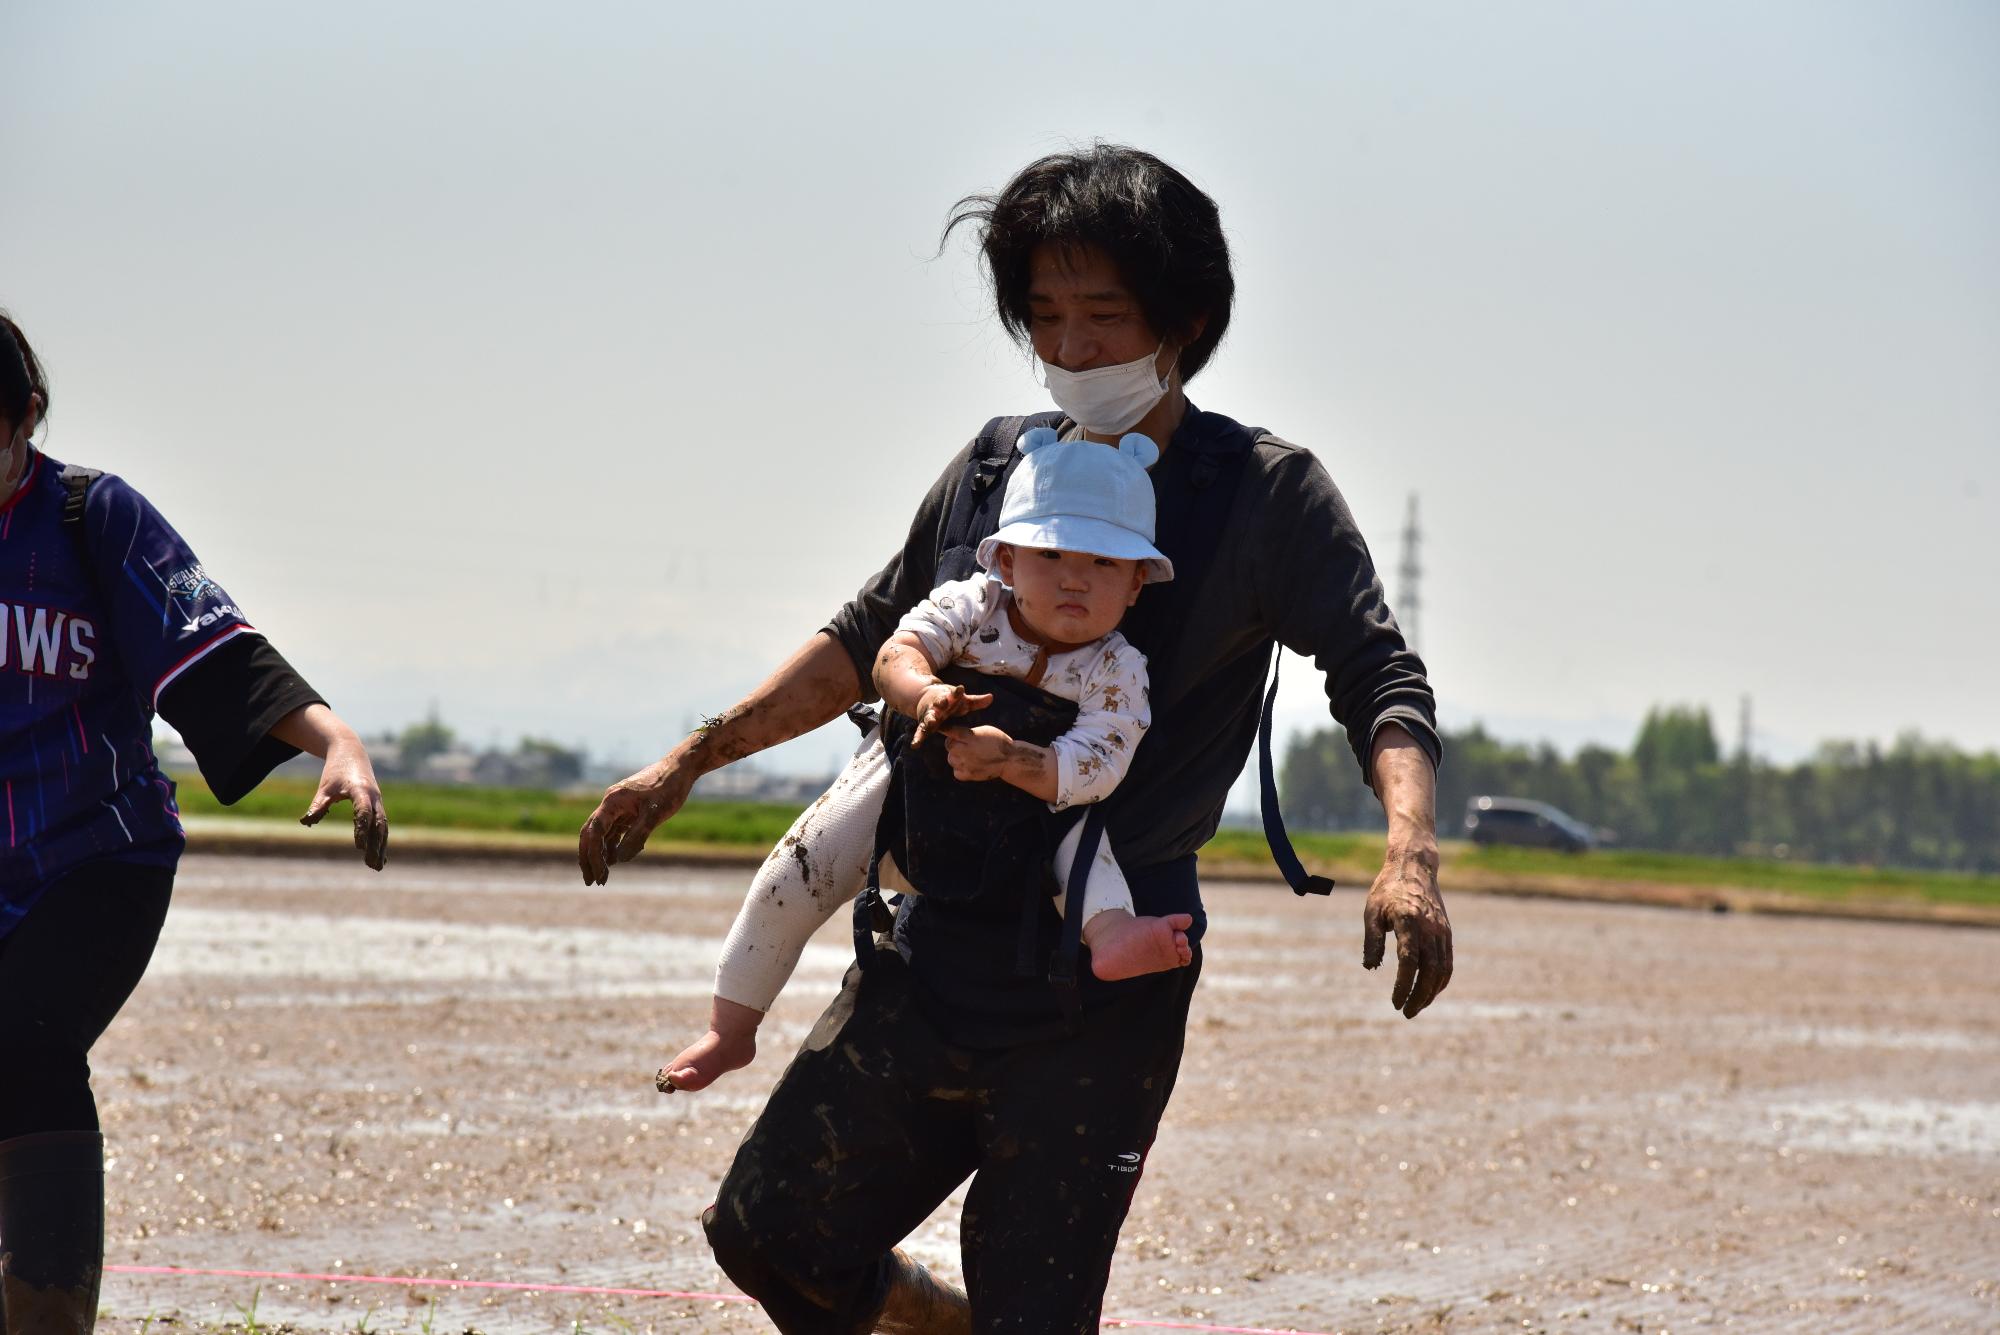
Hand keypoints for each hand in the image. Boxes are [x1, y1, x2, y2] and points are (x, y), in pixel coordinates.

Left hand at [300, 738, 388, 869]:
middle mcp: (374, 797)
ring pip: (383, 827)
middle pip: (379, 824)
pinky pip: (382, 825)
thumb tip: (306, 822)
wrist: (351, 752)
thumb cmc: (335, 770)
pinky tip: (379, 856)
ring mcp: (378, 802)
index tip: (359, 847)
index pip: (364, 812)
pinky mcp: (377, 805)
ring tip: (377, 867)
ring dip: (381, 846)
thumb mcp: (324, 787)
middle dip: (376, 845)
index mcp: (361, 790)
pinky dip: (381, 840)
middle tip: (371, 865)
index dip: (362, 829)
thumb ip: (318, 805)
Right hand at [578, 756, 695, 884]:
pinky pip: (615, 831)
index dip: (593, 855)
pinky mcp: (628, 811)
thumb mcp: (655, 814)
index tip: (599, 875)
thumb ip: (637, 836)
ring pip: (602, 834)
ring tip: (602, 877)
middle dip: (588, 858)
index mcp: (612, 802)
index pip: (594, 832)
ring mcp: (619, 808)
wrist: (680, 769)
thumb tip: (619, 860)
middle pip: (591, 834)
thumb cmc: (669, 788)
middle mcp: (611, 804)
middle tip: (591, 881)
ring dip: (600, 855)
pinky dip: (613, 846)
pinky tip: (615, 861)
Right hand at [911, 682, 992, 746]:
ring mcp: (929, 714)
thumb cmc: (950, 700)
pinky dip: (918, 738)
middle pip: (939, 704)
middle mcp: (937, 705)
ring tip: (930, 722)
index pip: (953, 694)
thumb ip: (976, 701)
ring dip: (930, 719)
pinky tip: (915, 745)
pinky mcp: (924, 724)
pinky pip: (920, 732)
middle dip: (940, 703)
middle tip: (942, 703)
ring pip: (929, 717)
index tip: (961, 689)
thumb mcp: (962, 700)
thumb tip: (992, 698)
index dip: (957, 692)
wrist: (927, 697)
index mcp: (948, 697)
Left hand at [940, 725, 1016, 781]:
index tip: (941, 728)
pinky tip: (968, 765)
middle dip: (953, 743)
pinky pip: (956, 772)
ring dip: (956, 756)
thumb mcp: (984, 730)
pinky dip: (960, 769)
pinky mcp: (969, 775)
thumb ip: (968, 733)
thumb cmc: (997, 741)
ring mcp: (967, 764)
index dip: (945, 729)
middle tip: (963, 744)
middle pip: (949, 746)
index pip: (952, 731)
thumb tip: (953, 734)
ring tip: (968, 755)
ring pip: (951, 759)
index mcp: (971, 737)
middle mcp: (967, 750)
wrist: (1009, 759)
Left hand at [1362, 845, 1450, 1017]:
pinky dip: (1441, 980)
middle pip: (1430, 971)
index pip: (1409, 962)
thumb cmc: (1387, 888)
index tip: (1395, 1002)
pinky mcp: (1447, 932)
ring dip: (1431, 992)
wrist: (1414, 866)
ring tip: (1417, 1006)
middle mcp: (1430, 928)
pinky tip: (1430, 991)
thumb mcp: (1372, 911)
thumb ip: (1372, 941)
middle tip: (1406, 1012)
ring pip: (1442, 970)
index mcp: (1409, 921)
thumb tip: (1371, 968)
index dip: (1403, 985)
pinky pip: (1448, 962)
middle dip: (1419, 996)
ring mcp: (1442, 931)